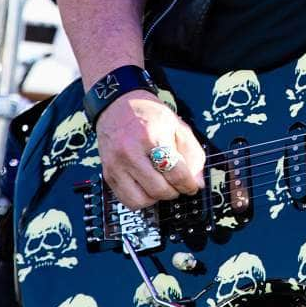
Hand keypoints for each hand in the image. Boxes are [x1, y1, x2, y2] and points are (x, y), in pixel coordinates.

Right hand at [95, 92, 205, 208]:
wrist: (118, 106)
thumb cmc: (150, 115)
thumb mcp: (178, 126)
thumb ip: (192, 153)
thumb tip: (197, 182)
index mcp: (152, 137)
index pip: (175, 172)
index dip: (188, 184)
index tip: (192, 187)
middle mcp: (131, 153)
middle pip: (159, 189)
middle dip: (174, 192)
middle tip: (178, 186)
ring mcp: (116, 165)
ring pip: (141, 200)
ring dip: (157, 198)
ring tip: (162, 186)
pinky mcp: (108, 174)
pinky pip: (126, 200)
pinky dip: (141, 200)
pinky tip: (148, 188)